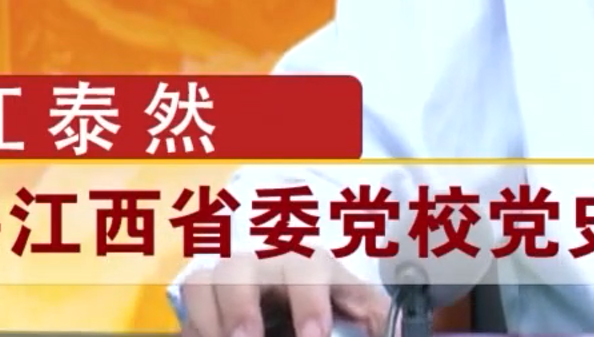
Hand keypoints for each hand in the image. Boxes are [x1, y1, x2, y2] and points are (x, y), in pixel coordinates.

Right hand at [179, 255, 387, 336]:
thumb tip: (404, 334)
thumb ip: (378, 319)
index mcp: (310, 263)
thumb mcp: (359, 306)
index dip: (309, 302)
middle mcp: (264, 263)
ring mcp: (229, 278)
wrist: (304, 304)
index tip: (314, 337)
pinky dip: (195, 326)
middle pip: (243, 267)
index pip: (308, 268)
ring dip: (211, 315)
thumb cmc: (333, 302)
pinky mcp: (203, 299)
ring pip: (206, 280)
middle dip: (243, 306)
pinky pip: (189, 305)